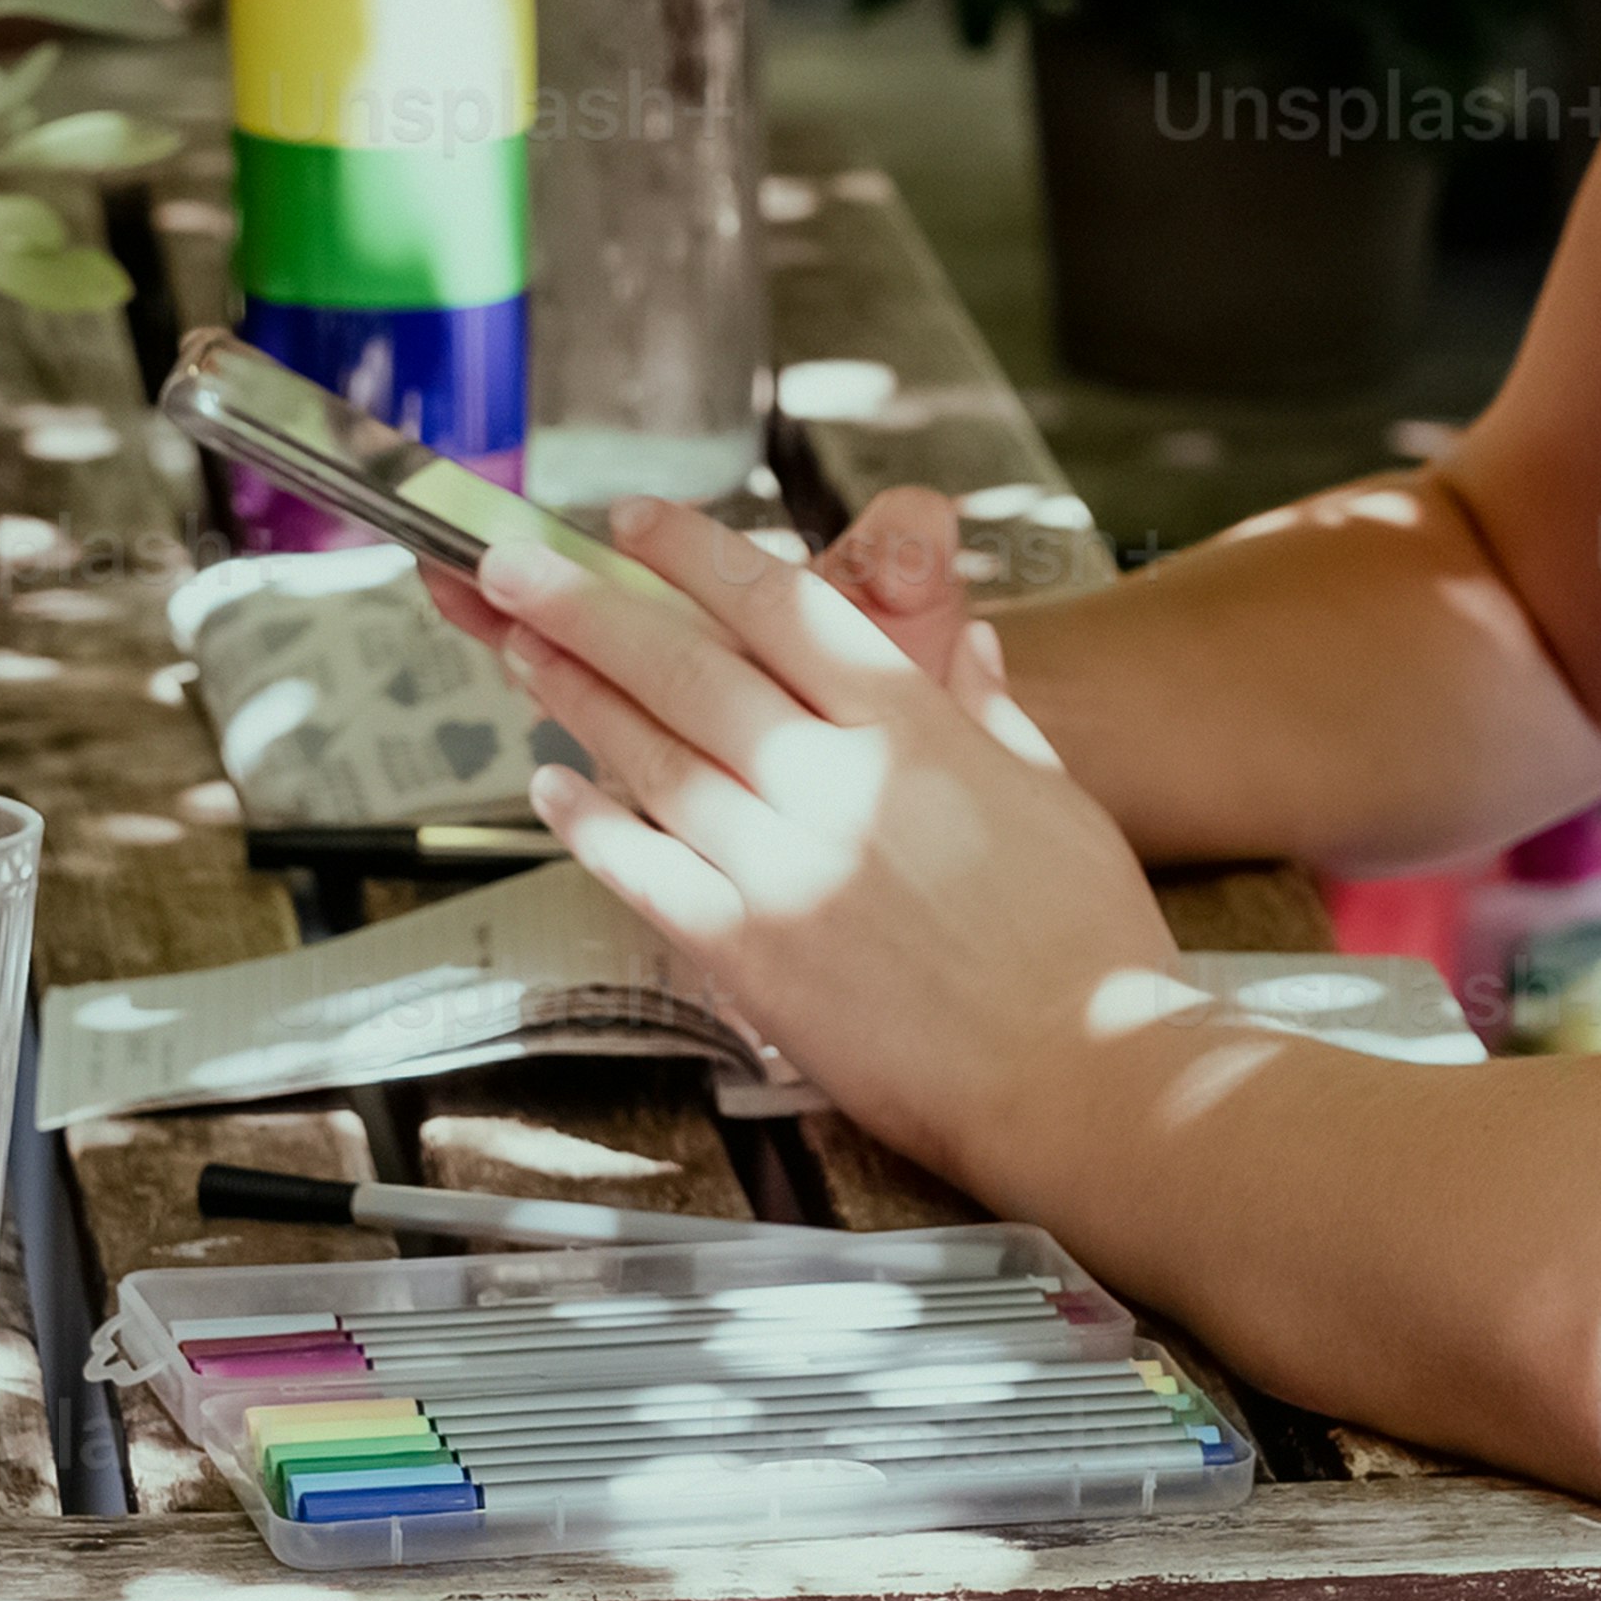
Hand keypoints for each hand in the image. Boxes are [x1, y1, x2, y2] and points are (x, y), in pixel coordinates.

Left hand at [430, 497, 1180, 1192]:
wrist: (1078, 1077)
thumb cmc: (1085, 946)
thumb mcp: (1059, 798)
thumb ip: (993, 714)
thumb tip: (967, 645)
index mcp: (917, 729)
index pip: (781, 607)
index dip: (694, 555)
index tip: (635, 523)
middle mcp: (838, 782)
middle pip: (688, 667)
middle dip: (588, 605)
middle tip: (514, 564)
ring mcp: (786, 866)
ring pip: (652, 756)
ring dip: (576, 694)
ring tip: (521, 648)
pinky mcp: (751, 953)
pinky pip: (646, 871)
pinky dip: (589, 824)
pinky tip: (551, 787)